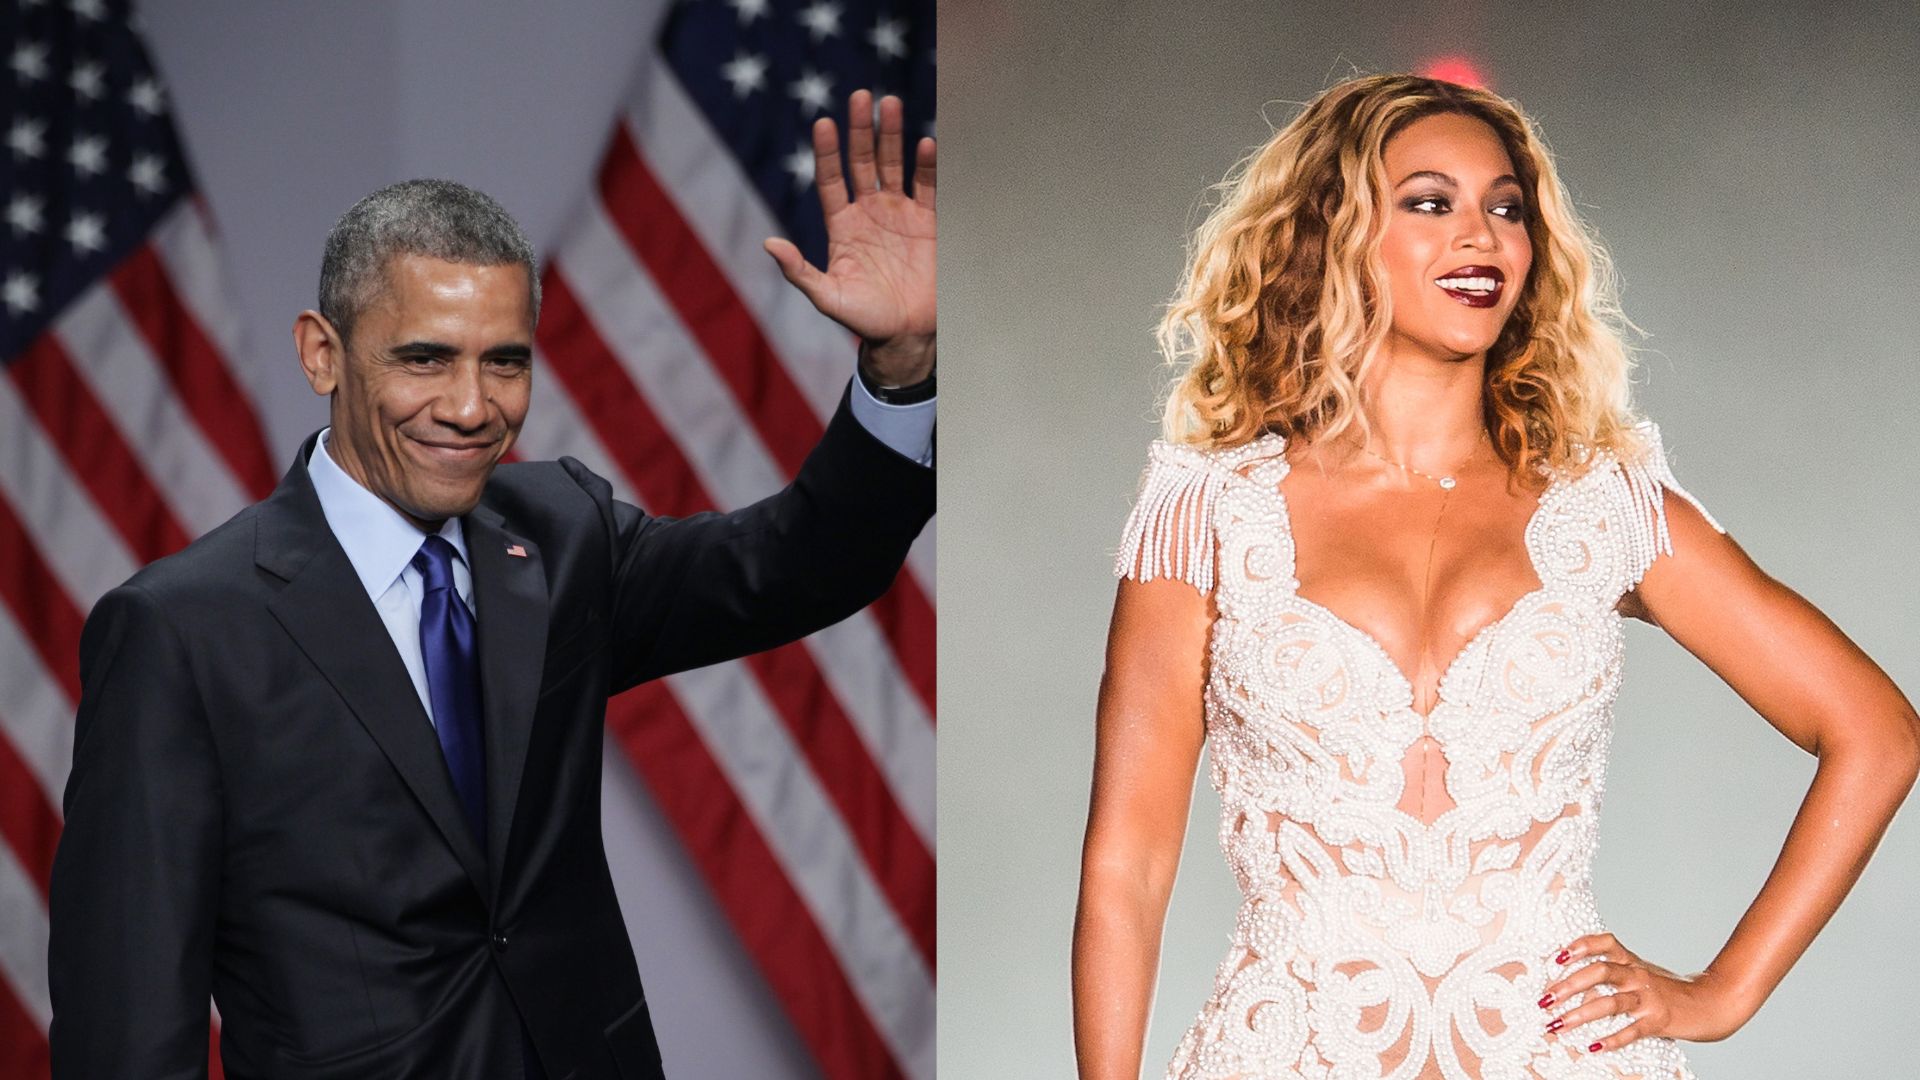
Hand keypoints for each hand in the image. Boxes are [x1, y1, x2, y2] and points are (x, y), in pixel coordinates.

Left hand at [764, 89, 935, 386]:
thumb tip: (768, 245)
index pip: (832, 179)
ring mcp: (900, 213)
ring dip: (892, 135)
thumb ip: (800, 272)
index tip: (823, 124)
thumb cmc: (865, 319)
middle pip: (863, 161)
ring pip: (894, 164)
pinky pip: (929, 186)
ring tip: (891, 104)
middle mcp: (870, 211)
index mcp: (842, 225)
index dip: (828, 153)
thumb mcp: (828, 298)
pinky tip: (925, 144)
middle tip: (861, 97)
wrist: (907, 335)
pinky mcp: (929, 222)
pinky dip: (928, 166)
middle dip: (861, 130)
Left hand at [1540, 933, 1752, 1052]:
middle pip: (1600, 972)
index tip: (1557, 957)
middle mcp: (1637, 975)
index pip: (1604, 943)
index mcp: (1631, 961)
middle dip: (1568, 986)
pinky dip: (1612, 1039)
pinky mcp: (1658, 1021)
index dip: (1580, 946)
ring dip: (1580, 1015)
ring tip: (1557, 1026)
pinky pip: (1632, 1030)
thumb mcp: (1641, 972)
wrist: (1712, 1003)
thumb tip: (1571, 978)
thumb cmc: (1668, 989)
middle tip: (1544, 999)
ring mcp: (1648, 998)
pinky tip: (1593, 1047)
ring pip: (1610, 1003)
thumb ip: (1614, 971)